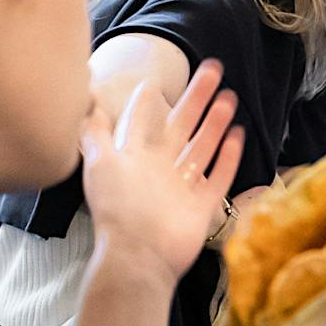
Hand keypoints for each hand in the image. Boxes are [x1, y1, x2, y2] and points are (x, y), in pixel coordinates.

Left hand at [81, 60, 244, 290]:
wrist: (141, 255)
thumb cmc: (119, 209)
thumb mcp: (101, 165)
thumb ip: (96, 133)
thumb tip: (87, 101)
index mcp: (136, 157)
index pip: (144, 122)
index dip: (148, 102)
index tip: (156, 81)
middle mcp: (161, 169)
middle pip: (182, 126)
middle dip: (197, 98)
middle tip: (213, 70)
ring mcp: (183, 186)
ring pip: (203, 147)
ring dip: (215, 123)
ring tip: (229, 97)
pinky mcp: (202, 204)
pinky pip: (219, 176)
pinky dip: (229, 157)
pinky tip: (238, 135)